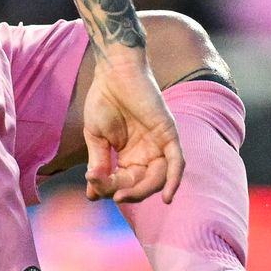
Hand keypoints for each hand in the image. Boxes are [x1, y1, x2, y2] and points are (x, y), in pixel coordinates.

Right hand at [82, 54, 185, 202]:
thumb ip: (99, 163)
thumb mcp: (97, 138)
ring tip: (122, 194)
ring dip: (143, 191)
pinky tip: (167, 197)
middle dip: (127, 193)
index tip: (92, 190)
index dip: (109, 190)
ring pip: (159, 178)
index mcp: (130, 156)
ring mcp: (159, 144)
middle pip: (143, 184)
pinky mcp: (169, 134)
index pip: (124, 182)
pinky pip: (177, 162)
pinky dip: (174, 181)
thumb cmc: (103, 101)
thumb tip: (92, 193)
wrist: (114, 73)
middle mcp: (147, 153)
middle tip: (112, 194)